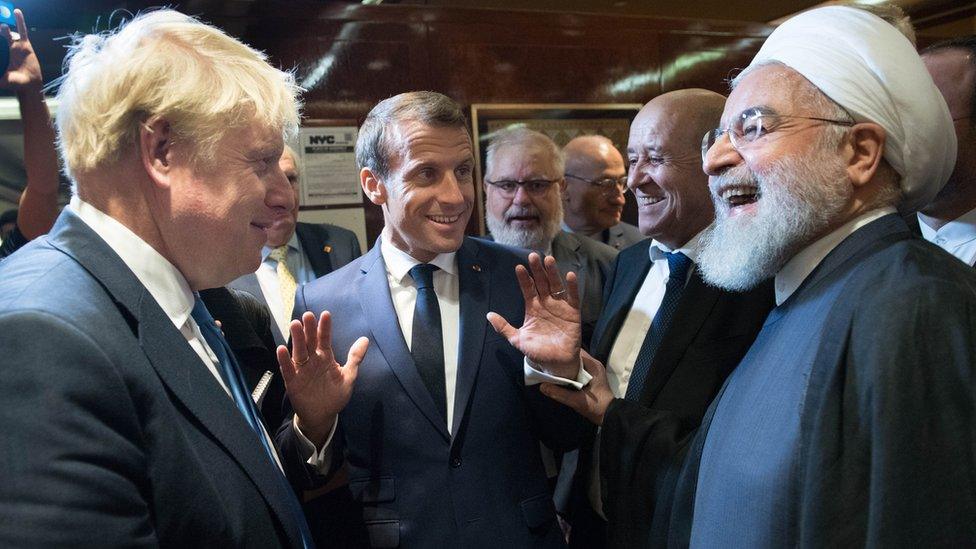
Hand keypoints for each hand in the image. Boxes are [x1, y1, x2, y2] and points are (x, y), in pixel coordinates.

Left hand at [0, 9, 41, 91]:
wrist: (30, 83)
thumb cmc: (15, 83)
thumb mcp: (4, 80)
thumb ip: (1, 78)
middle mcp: (4, 49)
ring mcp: (14, 45)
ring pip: (7, 33)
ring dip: (3, 28)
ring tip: (2, 27)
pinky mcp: (24, 44)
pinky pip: (22, 30)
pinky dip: (20, 21)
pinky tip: (16, 12)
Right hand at [276, 311, 367, 446]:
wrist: (322, 415)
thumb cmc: (335, 395)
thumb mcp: (348, 377)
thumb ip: (355, 358)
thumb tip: (365, 339)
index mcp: (325, 357)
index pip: (325, 339)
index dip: (325, 328)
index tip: (325, 314)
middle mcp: (312, 360)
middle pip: (310, 342)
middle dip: (309, 329)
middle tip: (308, 315)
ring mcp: (302, 370)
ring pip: (298, 352)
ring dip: (297, 339)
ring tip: (295, 324)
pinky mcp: (292, 381)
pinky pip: (288, 369)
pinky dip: (284, 360)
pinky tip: (282, 349)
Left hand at [487, 252, 580, 378]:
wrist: (556, 364)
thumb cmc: (537, 351)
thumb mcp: (518, 339)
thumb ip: (504, 327)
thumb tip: (488, 315)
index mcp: (532, 307)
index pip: (527, 289)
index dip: (523, 279)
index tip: (518, 268)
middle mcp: (546, 303)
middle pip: (541, 282)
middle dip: (537, 270)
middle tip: (533, 256)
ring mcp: (560, 306)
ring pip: (556, 285)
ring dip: (553, 273)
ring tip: (549, 260)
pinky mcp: (573, 312)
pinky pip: (573, 297)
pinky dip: (572, 286)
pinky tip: (570, 275)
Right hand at [539, 351, 613, 424]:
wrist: (609, 415)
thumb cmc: (597, 407)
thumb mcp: (577, 401)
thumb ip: (559, 394)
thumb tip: (542, 386)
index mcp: (593, 366)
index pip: (576, 351)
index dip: (563, 351)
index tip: (550, 353)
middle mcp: (593, 365)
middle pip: (574, 355)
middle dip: (562, 357)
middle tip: (548, 360)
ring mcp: (593, 370)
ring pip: (575, 362)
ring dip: (565, 364)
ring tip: (551, 366)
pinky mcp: (591, 376)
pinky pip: (577, 368)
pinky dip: (568, 370)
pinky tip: (559, 374)